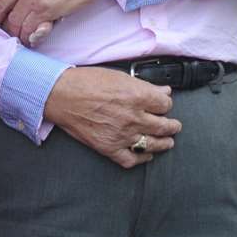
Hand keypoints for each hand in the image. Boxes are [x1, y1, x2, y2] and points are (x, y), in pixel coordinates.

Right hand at [44, 66, 179, 168]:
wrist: (62, 95)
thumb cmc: (86, 82)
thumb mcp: (119, 77)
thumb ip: (144, 86)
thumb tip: (163, 91)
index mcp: (138, 96)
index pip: (166, 105)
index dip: (167, 105)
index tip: (164, 105)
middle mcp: (134, 117)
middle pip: (164, 126)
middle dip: (172, 126)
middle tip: (174, 126)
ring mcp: (122, 135)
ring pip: (153, 144)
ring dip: (164, 143)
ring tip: (168, 142)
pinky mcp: (109, 147)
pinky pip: (132, 159)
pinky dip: (142, 158)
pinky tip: (146, 154)